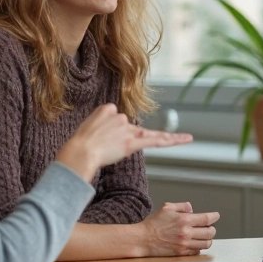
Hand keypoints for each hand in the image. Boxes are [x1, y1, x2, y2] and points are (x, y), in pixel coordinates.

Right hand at [57, 104, 192, 180]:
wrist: (79, 153)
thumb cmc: (79, 146)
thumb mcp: (87, 126)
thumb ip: (101, 125)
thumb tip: (109, 132)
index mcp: (108, 109)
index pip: (117, 120)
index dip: (110, 133)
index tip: (100, 139)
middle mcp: (121, 116)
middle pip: (129, 130)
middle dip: (119, 141)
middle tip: (103, 148)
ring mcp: (127, 130)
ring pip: (145, 135)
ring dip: (148, 141)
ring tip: (162, 141)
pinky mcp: (133, 143)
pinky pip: (156, 141)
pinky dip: (171, 140)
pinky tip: (183, 139)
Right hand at [139, 202, 218, 256]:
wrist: (143, 239)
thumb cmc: (153, 223)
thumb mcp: (167, 208)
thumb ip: (182, 206)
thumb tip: (192, 209)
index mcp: (184, 220)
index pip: (206, 219)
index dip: (214, 217)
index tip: (216, 216)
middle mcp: (186, 233)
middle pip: (209, 232)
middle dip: (212, 229)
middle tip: (209, 227)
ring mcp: (185, 244)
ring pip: (206, 244)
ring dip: (207, 239)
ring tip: (204, 237)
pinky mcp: (181, 253)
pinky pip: (197, 252)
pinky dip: (199, 248)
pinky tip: (195, 244)